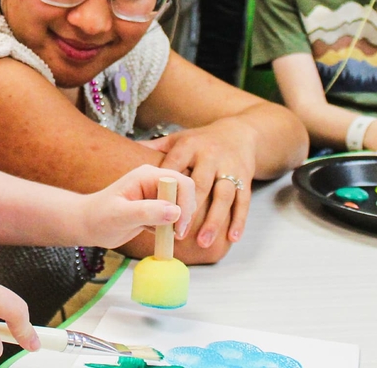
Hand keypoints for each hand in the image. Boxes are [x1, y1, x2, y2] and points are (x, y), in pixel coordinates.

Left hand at [74, 164, 197, 248]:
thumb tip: (175, 212)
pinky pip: (174, 216)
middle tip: (176, 234)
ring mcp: (155, 195)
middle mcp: (154, 182)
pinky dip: (171, 228)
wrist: (88, 225)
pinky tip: (157, 234)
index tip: (179, 226)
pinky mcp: (156, 208)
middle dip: (185, 214)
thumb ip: (147, 212)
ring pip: (181, 206)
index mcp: (147, 175)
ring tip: (167, 235)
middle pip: (185, 192)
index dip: (185, 203)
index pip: (180, 182)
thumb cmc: (98, 217)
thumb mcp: (121, 215)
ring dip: (179, 223)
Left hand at [142, 119, 257, 248]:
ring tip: (202, 242)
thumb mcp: (176, 139)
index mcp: (188, 146)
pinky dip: (238, 221)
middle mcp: (210, 156)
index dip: (168, 190)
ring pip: (223, 196)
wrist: (239, 133)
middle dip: (190, 210)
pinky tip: (231, 238)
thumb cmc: (201, 141)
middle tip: (180, 233)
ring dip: (214, 220)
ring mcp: (229, 168)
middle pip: (200, 184)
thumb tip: (132, 148)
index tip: (160, 210)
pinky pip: (242, 202)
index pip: (175, 168)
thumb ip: (155, 148)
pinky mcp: (244, 180)